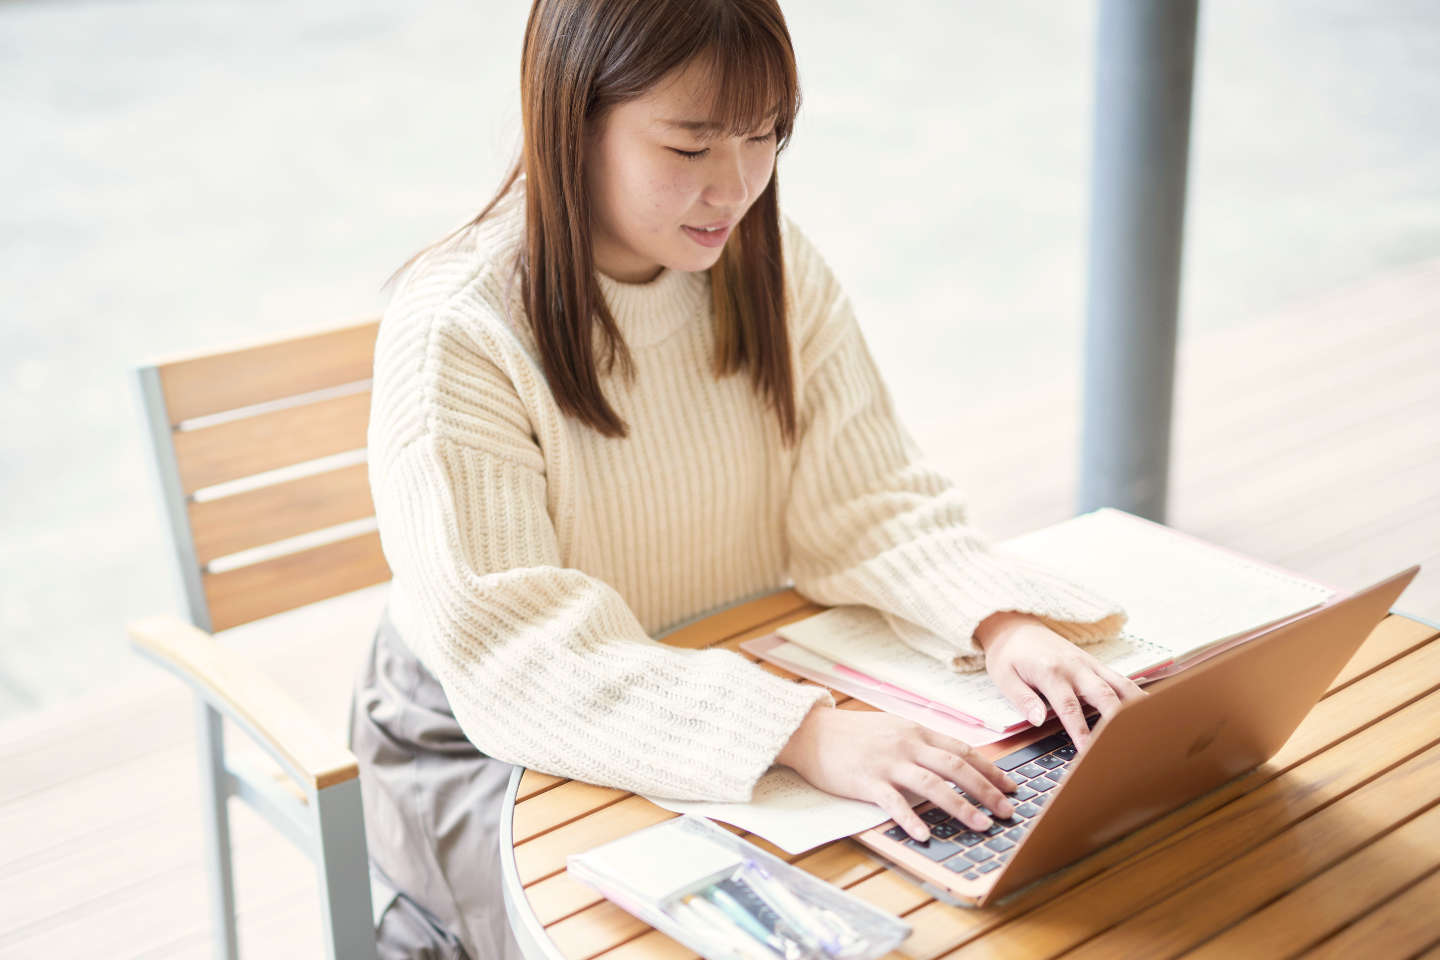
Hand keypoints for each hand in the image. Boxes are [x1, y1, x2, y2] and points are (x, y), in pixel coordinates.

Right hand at [775, 703, 1017, 841]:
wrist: (810, 732)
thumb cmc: (853, 734)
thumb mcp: (893, 728)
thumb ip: (921, 743)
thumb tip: (953, 760)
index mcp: (916, 731)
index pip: (962, 750)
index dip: (990, 770)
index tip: (1011, 787)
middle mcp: (907, 745)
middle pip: (956, 767)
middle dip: (986, 790)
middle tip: (1007, 811)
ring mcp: (887, 763)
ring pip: (932, 785)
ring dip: (961, 807)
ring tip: (981, 826)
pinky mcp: (866, 781)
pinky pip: (893, 802)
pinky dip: (911, 819)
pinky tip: (925, 835)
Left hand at [975, 611, 1146, 750]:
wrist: (1014, 624)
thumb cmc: (1008, 654)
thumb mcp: (1004, 676)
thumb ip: (1023, 699)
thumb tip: (1038, 721)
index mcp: (1051, 672)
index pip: (1070, 708)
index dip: (1082, 732)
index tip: (1090, 753)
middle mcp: (1075, 667)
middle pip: (1105, 695)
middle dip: (1118, 721)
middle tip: (1129, 744)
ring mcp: (1089, 664)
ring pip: (1120, 684)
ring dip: (1137, 706)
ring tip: (1153, 727)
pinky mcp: (1095, 664)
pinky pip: (1120, 679)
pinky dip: (1135, 694)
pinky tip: (1150, 709)